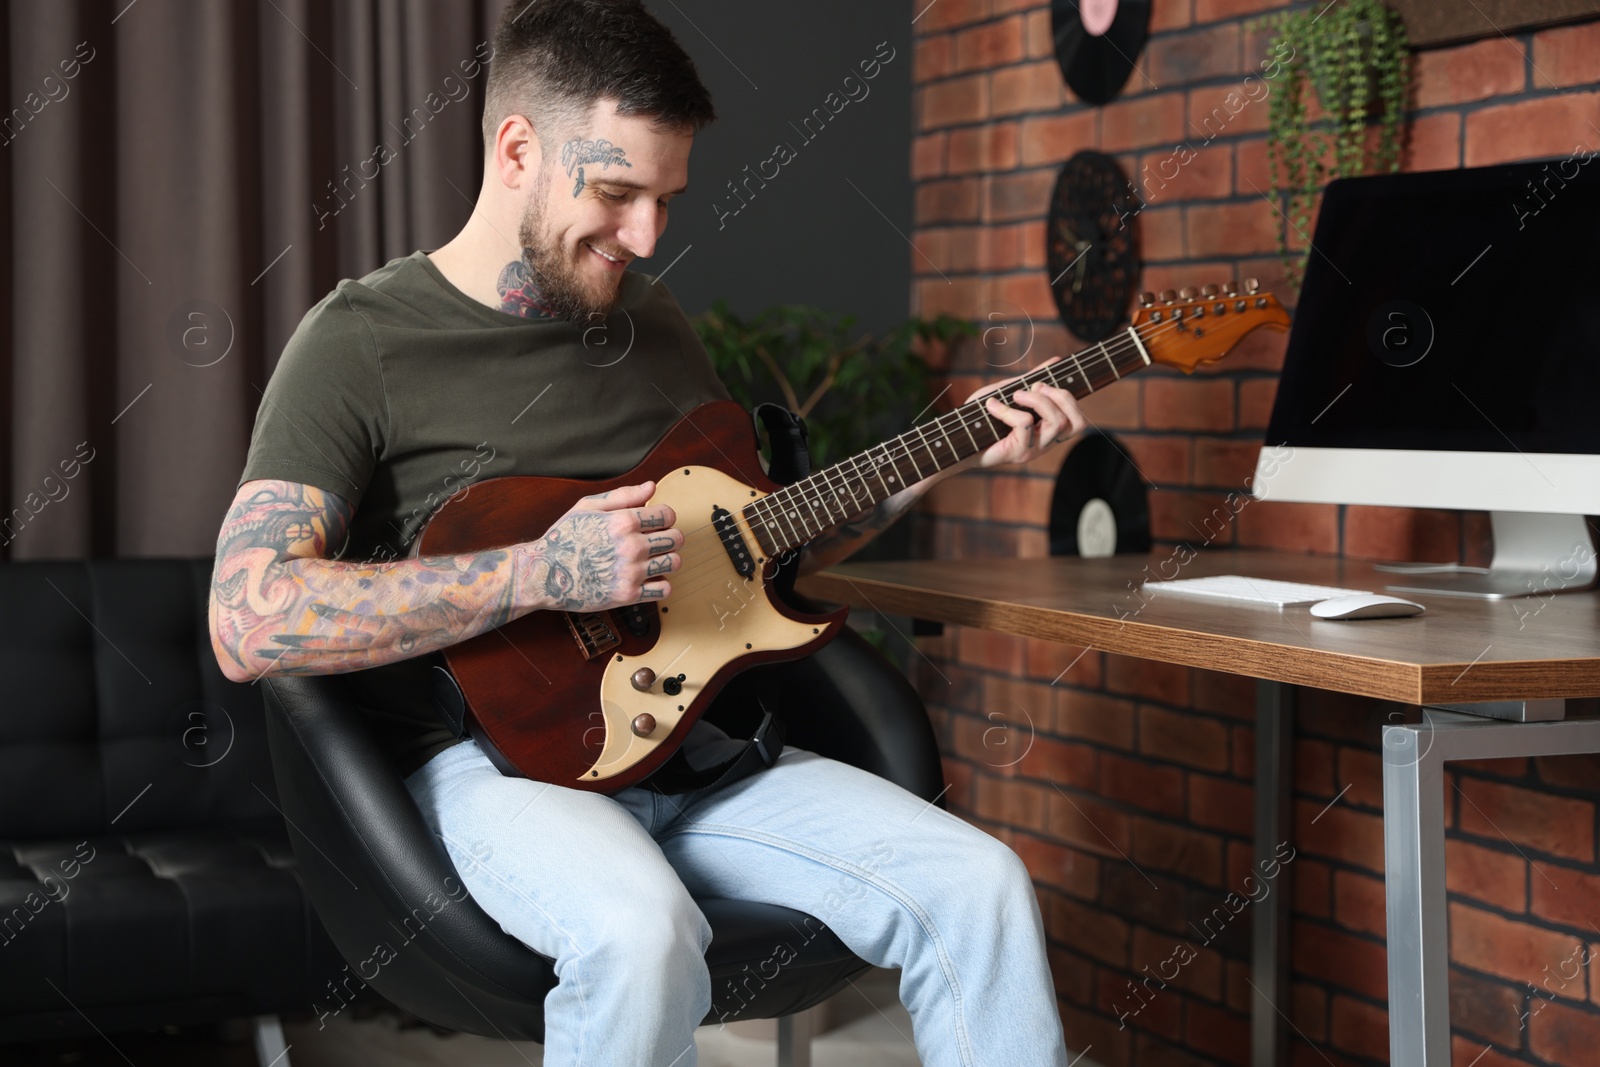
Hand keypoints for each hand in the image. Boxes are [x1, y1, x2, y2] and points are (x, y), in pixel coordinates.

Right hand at [522, 481, 682, 611]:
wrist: (544, 573)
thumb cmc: (564, 538)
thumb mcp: (588, 507)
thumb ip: (623, 495)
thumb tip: (651, 487)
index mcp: (623, 521)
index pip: (667, 515)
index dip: (665, 516)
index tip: (656, 522)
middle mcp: (631, 547)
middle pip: (676, 539)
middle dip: (671, 536)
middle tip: (658, 540)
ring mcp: (631, 572)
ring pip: (674, 563)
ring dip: (668, 559)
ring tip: (654, 559)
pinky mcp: (628, 595)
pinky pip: (664, 590)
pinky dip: (661, 584)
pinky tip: (649, 578)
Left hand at [964, 357, 1087, 469]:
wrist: (955, 438)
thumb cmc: (980, 416)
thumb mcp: (1008, 391)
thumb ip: (1031, 379)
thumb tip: (1055, 361)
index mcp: (1046, 431)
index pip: (1078, 421)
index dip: (1068, 398)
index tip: (1042, 383)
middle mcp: (1044, 443)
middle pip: (1075, 422)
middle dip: (1059, 396)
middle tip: (1034, 387)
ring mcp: (1033, 450)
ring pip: (1056, 422)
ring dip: (1037, 400)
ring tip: (1015, 395)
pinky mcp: (1018, 453)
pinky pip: (1025, 424)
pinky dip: (1008, 410)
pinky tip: (991, 406)